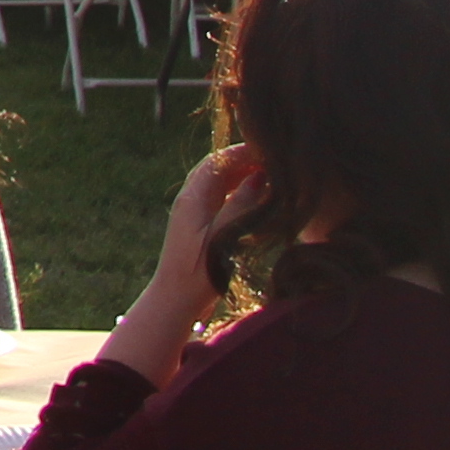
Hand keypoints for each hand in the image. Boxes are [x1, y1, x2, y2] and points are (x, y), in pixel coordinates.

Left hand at [157, 141, 272, 286]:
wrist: (175, 298)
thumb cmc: (199, 272)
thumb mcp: (223, 239)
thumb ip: (240, 206)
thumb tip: (258, 177)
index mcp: (193, 197)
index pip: (218, 161)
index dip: (243, 153)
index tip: (269, 152)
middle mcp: (190, 198)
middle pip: (218, 168)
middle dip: (245, 161)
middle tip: (275, 164)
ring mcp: (193, 210)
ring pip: (219, 182)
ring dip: (242, 177)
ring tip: (271, 179)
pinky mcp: (197, 223)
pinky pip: (219, 198)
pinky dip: (237, 193)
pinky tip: (256, 201)